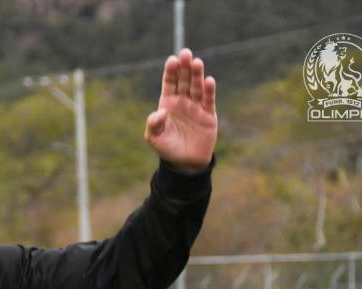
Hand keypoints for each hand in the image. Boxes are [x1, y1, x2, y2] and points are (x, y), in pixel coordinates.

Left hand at [145, 48, 216, 172]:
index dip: (171, 72)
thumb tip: (161, 111)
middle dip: (184, 67)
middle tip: (185, 53)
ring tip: (196, 62)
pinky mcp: (208, 114)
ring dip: (197, 75)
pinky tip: (208, 80)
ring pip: (196, 87)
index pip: (169, 84)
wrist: (185, 163)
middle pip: (184, 81)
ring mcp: (196, 106)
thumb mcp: (154, 138)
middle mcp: (182, 102)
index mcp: (167, 104)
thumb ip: (153, 124)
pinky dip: (208, 90)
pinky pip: (208, 100)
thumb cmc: (167, 148)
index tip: (172, 60)